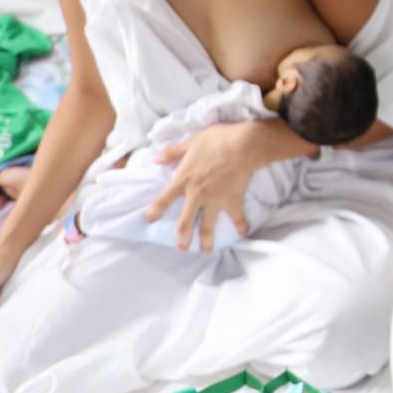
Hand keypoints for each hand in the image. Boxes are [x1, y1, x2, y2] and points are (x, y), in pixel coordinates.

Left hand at [145, 120, 288, 249]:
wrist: (243, 146)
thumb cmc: (216, 141)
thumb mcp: (191, 142)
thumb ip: (173, 152)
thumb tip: (155, 159)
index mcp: (183, 180)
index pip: (164, 199)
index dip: (155, 210)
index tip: (149, 220)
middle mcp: (197, 194)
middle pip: (185, 222)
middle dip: (182, 238)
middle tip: (181, 248)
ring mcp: (215, 200)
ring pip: (208, 225)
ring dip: (206, 241)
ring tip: (205, 251)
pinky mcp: (233, 200)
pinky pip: (236, 216)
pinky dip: (241, 225)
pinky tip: (243, 232)